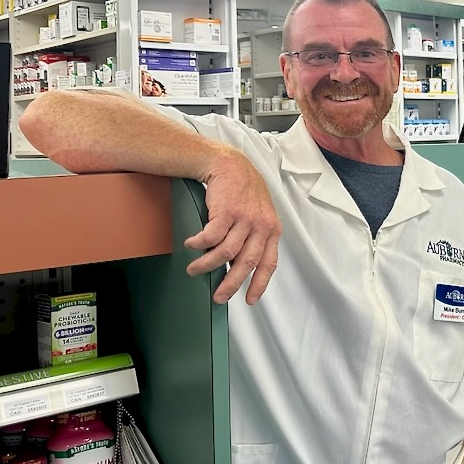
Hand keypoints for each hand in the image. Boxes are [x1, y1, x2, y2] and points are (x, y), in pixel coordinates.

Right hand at [184, 150, 281, 304]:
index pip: (268, 263)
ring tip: (194, 268)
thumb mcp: (258, 215)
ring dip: (206, 265)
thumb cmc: (242, 190)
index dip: (259, 284)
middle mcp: (261, 226)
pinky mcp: (227, 211)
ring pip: (225, 253)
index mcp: (272, 230)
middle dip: (231, 284)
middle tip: (218, 296)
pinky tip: (191, 245)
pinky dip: (198, 244)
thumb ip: (253, 238)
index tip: (250, 299)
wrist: (229, 164)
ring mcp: (245, 219)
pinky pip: (210, 237)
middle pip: (246, 263)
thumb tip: (237, 265)